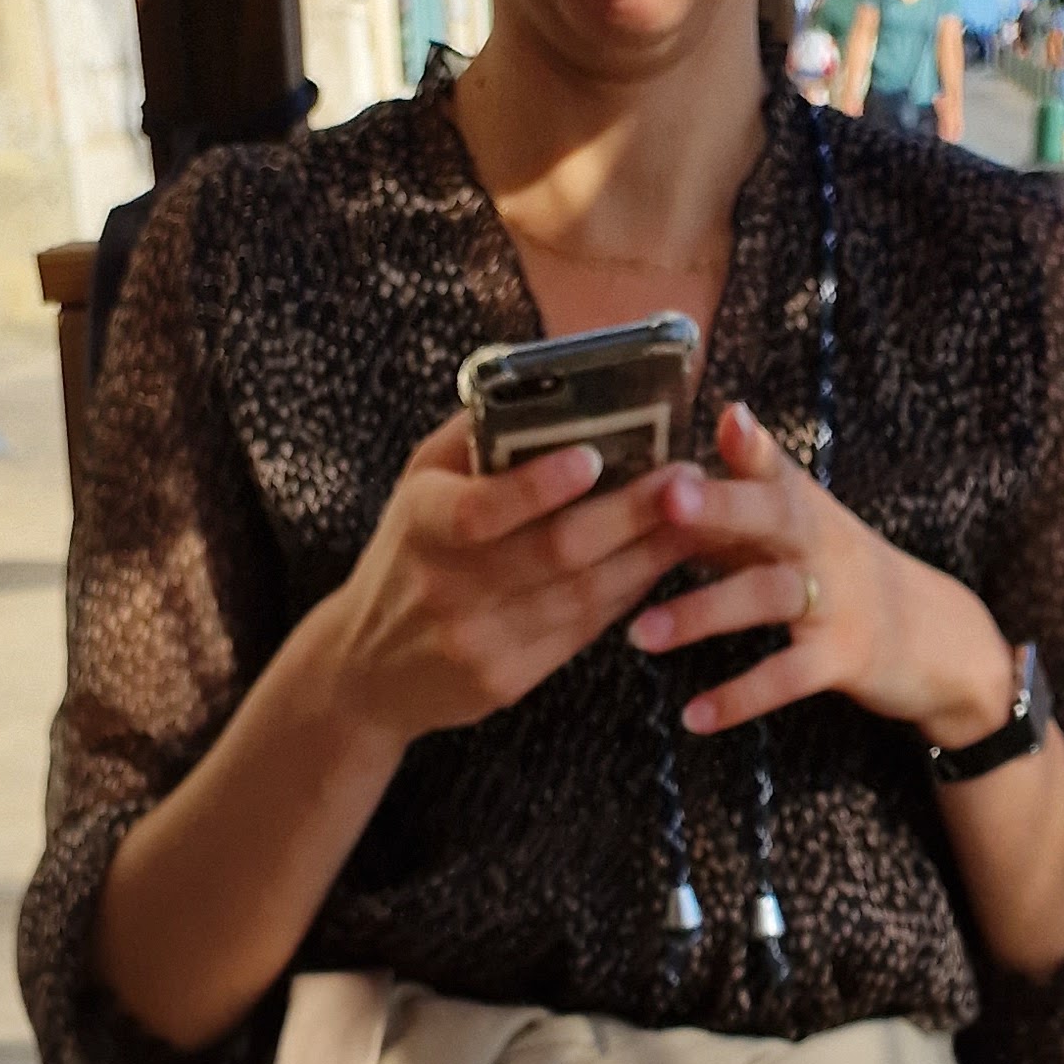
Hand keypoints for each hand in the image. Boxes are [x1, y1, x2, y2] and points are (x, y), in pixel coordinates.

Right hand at [317, 415, 686, 750]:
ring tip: (696, 515)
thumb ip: (474, 438)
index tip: (594, 455)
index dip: (539, 485)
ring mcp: (479, 642)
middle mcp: (448, 588)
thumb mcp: (418, 486)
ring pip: (583, 595)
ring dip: (648, 555)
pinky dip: (628, 594)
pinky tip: (660, 562)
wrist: (367, 672)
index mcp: (421, 525)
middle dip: (630, 513)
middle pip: (555, 553)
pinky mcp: (507, 682)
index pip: (481, 509)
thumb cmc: (407, 555)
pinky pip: (582, 632)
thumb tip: (546, 382)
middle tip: (686, 479)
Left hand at [625, 403, 1018, 751]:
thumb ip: (733, 504)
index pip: (771, 465)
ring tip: (640, 634)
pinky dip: (739, 697)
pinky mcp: (844, 657)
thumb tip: (661, 476)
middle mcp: (820, 540)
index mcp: (802, 505)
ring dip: (702, 613)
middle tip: (666, 498)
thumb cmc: (839, 574)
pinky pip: (787, 676)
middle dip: (719, 504)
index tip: (727, 416)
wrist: (934, 636)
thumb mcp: (794, 529)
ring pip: (768, 596)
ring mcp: (836, 598)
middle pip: (771, 513)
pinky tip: (693, 717)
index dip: (749, 442)